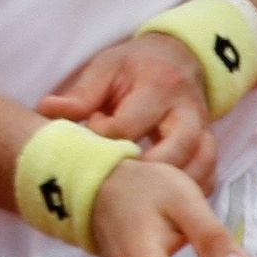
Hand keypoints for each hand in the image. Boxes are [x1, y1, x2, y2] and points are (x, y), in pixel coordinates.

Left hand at [40, 35, 217, 191]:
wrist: (179, 58)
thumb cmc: (135, 66)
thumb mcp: (106, 68)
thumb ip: (80, 94)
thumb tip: (46, 110)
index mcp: (159, 86)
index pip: (128, 126)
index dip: (105, 136)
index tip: (92, 130)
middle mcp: (189, 112)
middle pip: (174, 154)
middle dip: (142, 172)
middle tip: (115, 176)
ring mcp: (206, 133)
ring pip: (199, 171)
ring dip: (168, 188)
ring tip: (136, 193)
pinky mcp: (211, 149)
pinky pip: (209, 179)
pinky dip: (187, 193)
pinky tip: (160, 198)